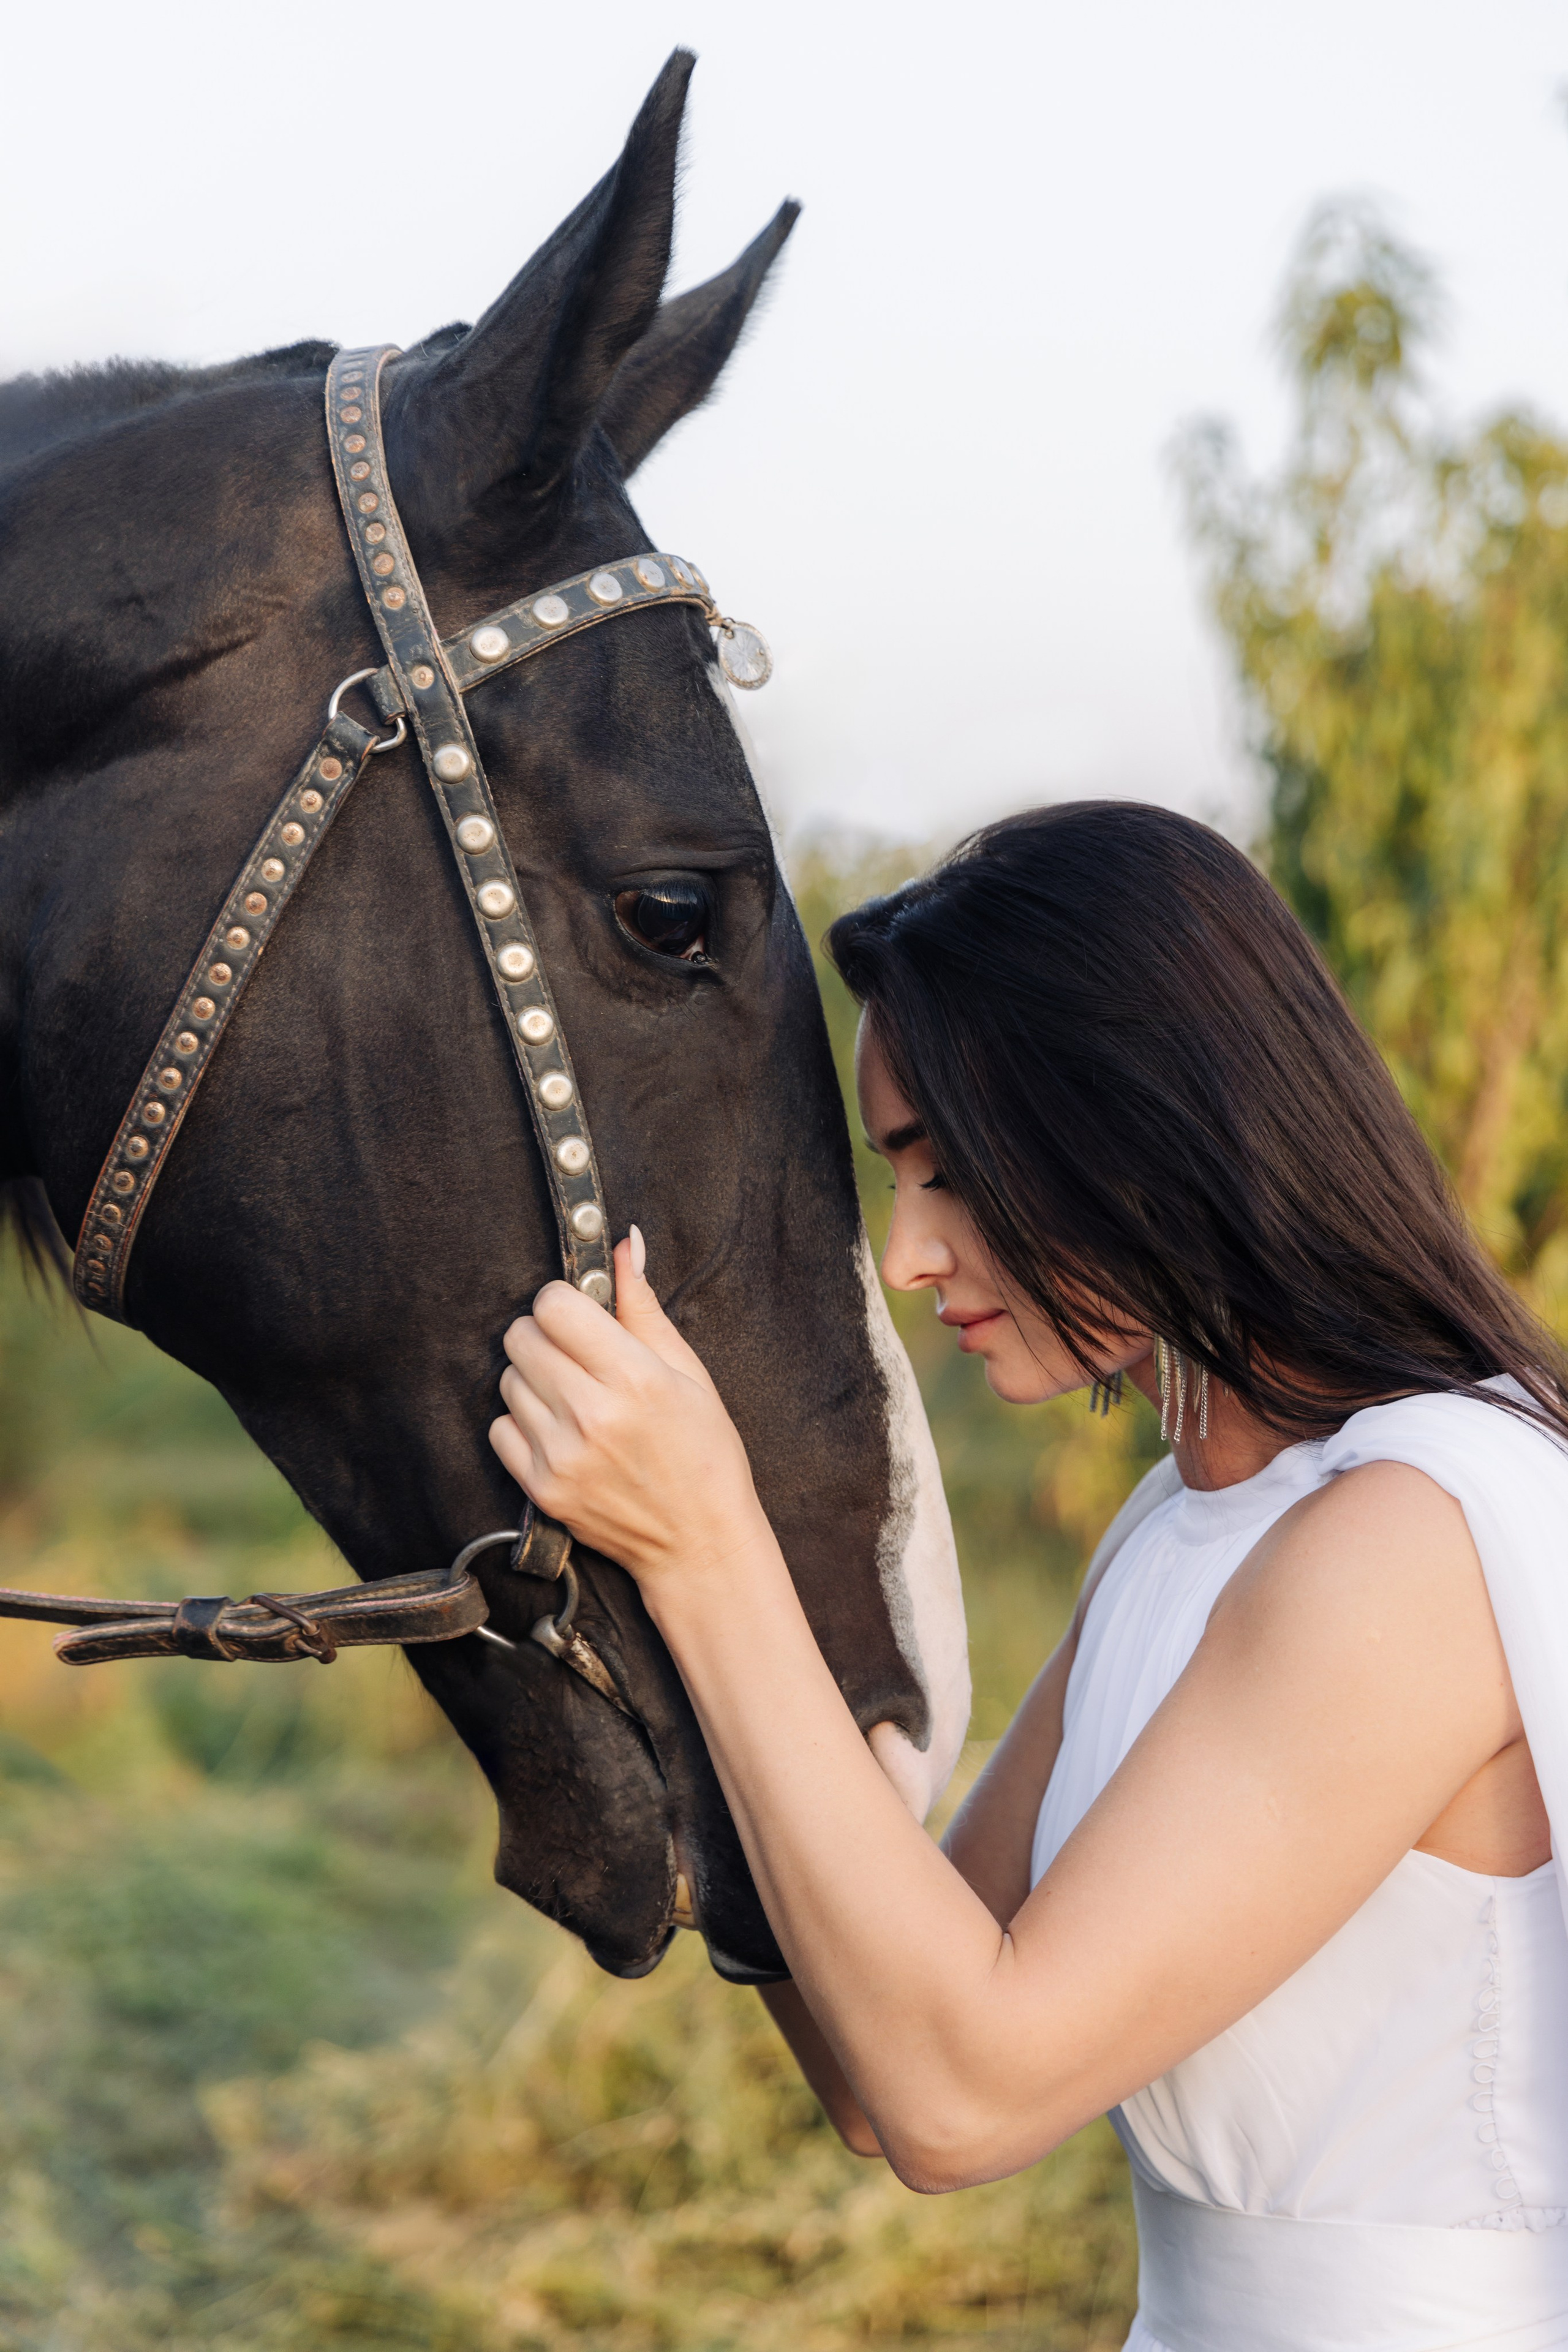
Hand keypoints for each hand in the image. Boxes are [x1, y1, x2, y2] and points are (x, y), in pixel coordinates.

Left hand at [489, 1230, 769, 1596]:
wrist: (700, 1542)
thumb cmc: (705, 1453)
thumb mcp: (689, 1372)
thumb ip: (643, 1306)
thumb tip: (624, 1241)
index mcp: (634, 1376)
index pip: (554, 1305)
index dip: (564, 1302)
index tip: (580, 1315)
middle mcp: (592, 1414)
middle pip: (522, 1337)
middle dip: (545, 1335)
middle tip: (575, 1355)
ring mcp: (562, 1455)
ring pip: (508, 1381)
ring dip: (534, 1380)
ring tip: (574, 1398)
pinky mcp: (542, 1488)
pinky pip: (500, 1429)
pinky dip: (522, 1424)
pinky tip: (559, 1432)